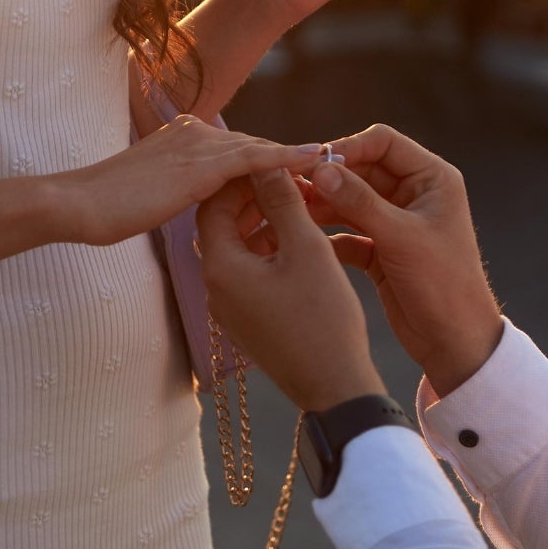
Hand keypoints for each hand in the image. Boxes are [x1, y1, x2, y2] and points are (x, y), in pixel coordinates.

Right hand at [62, 117, 323, 246]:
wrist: (80, 204)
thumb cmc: (107, 208)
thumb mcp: (152, 194)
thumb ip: (179, 191)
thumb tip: (201, 208)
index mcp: (185, 137)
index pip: (239, 151)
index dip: (269, 168)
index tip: (300, 182)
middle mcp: (196, 131)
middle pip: (255, 148)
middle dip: (289, 164)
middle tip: (327, 176)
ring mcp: (199, 143)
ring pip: (261, 151)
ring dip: (296, 161)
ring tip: (333, 169)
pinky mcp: (202, 163)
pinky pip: (255, 159)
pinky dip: (288, 158)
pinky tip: (314, 160)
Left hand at [197, 168, 385, 412]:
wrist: (334, 386)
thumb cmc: (322, 318)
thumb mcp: (306, 248)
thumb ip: (282, 201)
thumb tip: (265, 165)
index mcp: (220, 266)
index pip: (213, 203)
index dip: (242, 177)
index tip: (274, 162)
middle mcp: (214, 287)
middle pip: (222, 225)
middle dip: (254, 198)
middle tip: (290, 179)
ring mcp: (228, 307)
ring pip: (238, 248)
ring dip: (264, 223)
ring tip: (300, 205)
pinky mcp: (246, 320)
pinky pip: (248, 272)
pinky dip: (268, 250)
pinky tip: (300, 240)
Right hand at [302, 125, 503, 396]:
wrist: (455, 342)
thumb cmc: (442, 285)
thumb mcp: (400, 238)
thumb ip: (359, 201)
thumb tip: (321, 169)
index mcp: (431, 179)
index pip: (383, 142)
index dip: (348, 148)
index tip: (315, 165)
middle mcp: (413, 194)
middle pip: (360, 170)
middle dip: (328, 178)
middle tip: (292, 187)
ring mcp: (395, 222)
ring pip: (349, 200)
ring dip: (322, 204)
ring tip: (290, 210)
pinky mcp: (380, 250)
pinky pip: (347, 231)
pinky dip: (327, 234)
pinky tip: (303, 239)